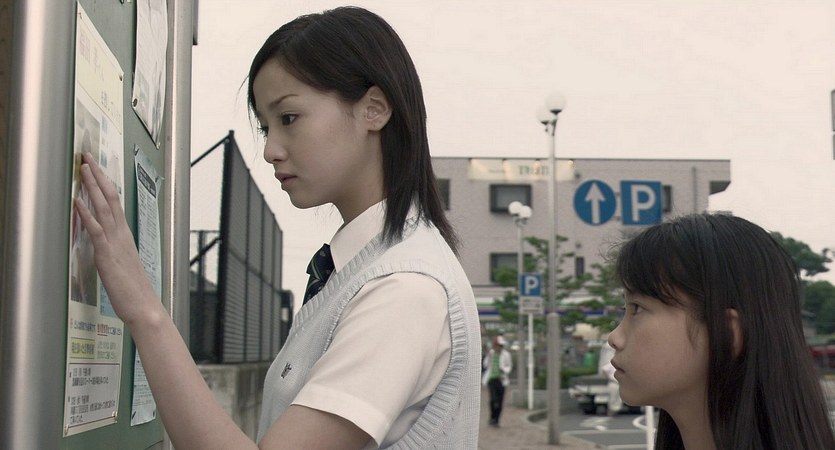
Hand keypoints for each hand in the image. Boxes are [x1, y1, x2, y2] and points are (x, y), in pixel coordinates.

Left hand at [75, 152, 158, 324]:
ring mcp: (116, 243)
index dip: (104, 183)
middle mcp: (122, 235)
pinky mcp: (107, 254)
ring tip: (84, 169)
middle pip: (111, 198)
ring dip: (92, 186)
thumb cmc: (134, 292)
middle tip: (88, 157)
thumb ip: (114, 251)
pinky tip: (78, 200)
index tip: (96, 167)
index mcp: (125, 236)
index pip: (115, 203)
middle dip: (98, 176)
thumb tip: (105, 244)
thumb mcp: (122, 265)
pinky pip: (96, 229)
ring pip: (104, 207)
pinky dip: (87, 213)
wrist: (145, 307)